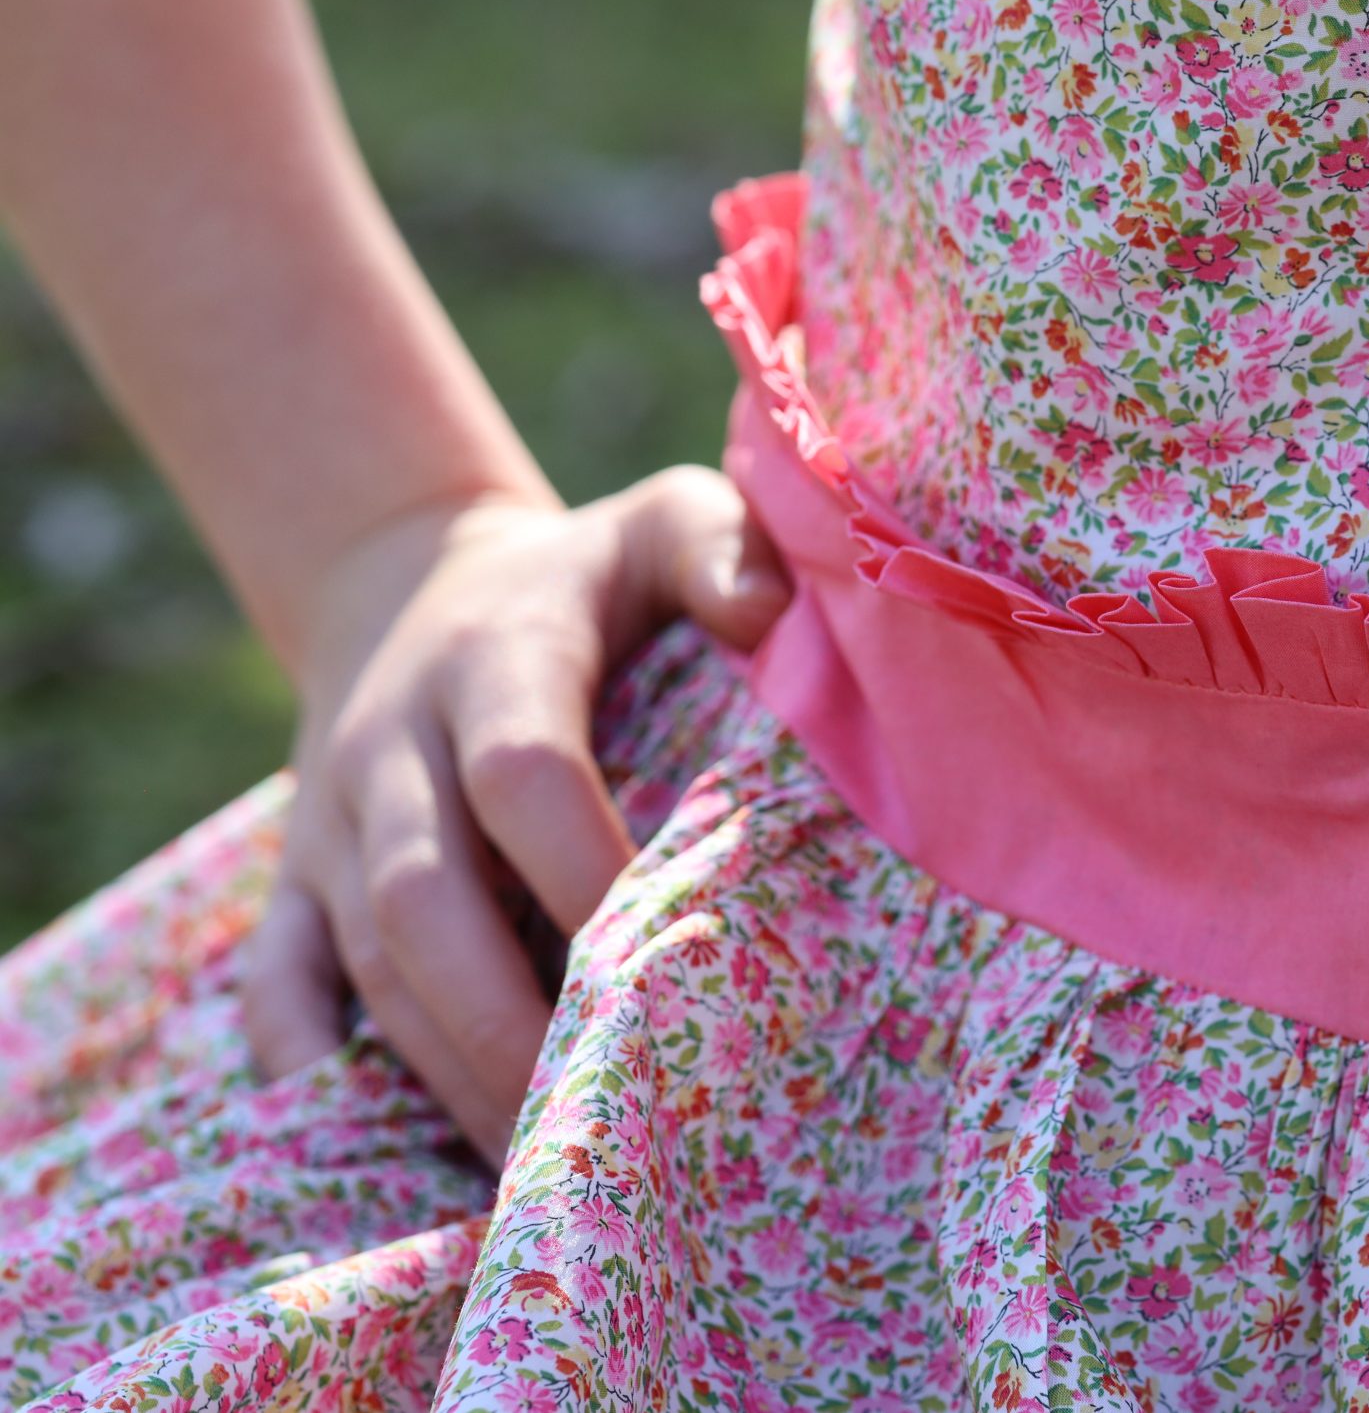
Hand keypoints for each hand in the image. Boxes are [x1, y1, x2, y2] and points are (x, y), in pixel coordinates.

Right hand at [235, 465, 789, 1162]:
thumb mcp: (658, 520)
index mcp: (492, 663)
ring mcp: (329, 825)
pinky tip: (392, 1163)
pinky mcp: (292, 886)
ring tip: (537, 1172)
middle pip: (422, 900)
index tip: (668, 956)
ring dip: (442, 1070)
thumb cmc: (587, 574)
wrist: (409, 583)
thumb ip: (717, 542)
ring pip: (364, 966)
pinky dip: (316, 1076)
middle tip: (590, 1124)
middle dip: (502, 1018)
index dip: (585, 869)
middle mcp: (391, 750)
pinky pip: (276, 990)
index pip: (523, 775)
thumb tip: (767, 610)